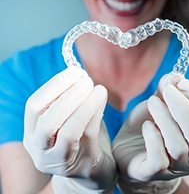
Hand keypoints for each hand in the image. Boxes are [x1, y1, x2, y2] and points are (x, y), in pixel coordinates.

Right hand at [23, 67, 116, 191]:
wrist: (92, 170)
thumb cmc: (80, 138)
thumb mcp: (68, 119)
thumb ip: (69, 101)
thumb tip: (79, 74)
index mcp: (33, 134)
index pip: (34, 108)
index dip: (53, 87)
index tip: (73, 72)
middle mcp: (40, 150)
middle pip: (47, 121)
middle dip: (67, 95)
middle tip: (86, 79)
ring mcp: (59, 161)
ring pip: (68, 131)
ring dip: (84, 105)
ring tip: (98, 88)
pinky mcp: (81, 165)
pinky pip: (88, 136)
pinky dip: (95, 113)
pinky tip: (102, 99)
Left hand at [112, 72, 188, 191]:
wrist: (126, 147)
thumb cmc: (148, 125)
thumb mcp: (158, 104)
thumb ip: (166, 91)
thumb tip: (173, 76)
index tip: (182, 83)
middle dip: (185, 110)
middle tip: (167, 90)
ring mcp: (175, 169)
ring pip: (179, 147)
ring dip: (165, 119)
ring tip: (152, 103)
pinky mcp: (154, 174)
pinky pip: (159, 160)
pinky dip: (153, 138)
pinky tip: (146, 126)